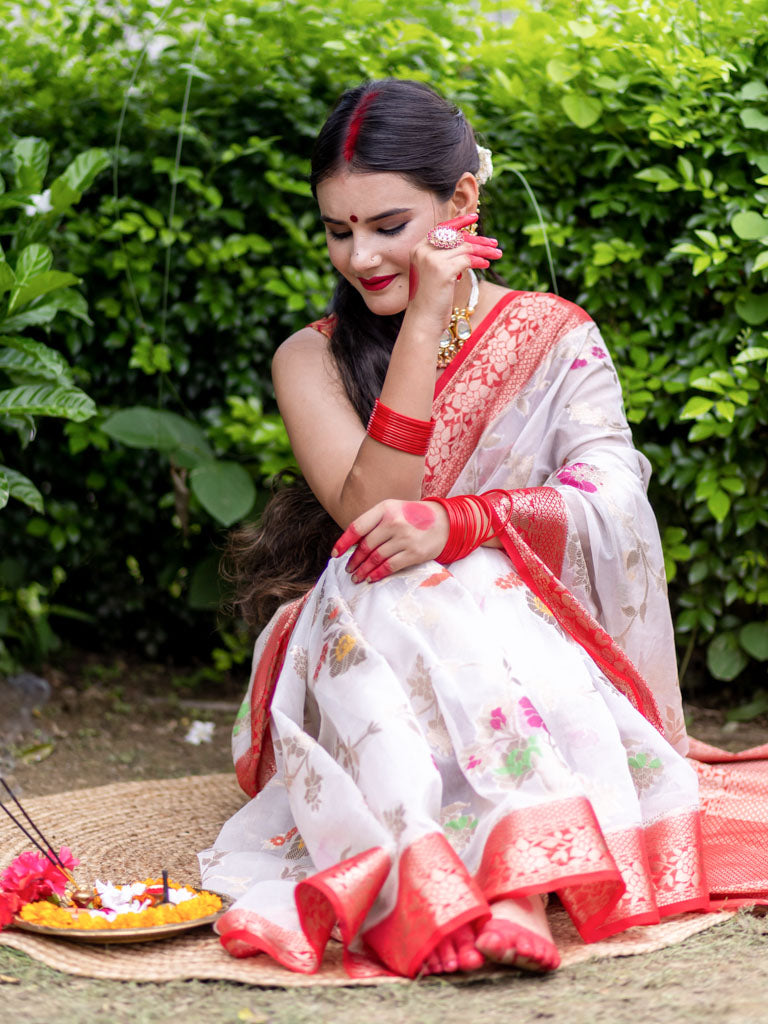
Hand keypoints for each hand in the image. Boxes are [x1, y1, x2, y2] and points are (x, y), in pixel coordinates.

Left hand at [331, 499, 449, 582]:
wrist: (445, 521)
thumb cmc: (413, 516)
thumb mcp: (394, 510)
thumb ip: (375, 523)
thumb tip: (353, 545)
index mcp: (385, 509)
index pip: (357, 527)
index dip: (343, 542)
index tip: (335, 554)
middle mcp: (394, 522)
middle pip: (365, 546)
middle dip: (354, 561)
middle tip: (349, 569)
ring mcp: (404, 537)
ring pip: (376, 558)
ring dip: (363, 570)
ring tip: (357, 577)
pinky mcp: (414, 552)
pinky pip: (389, 566)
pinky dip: (377, 574)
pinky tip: (371, 578)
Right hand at [406, 213, 502, 330]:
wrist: (424, 320)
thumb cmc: (432, 299)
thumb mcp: (436, 273)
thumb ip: (446, 257)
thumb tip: (467, 244)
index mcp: (418, 248)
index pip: (442, 228)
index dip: (460, 222)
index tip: (475, 217)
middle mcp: (423, 250)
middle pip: (456, 237)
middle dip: (478, 239)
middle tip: (494, 243)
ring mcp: (431, 259)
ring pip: (464, 247)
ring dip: (483, 250)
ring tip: (497, 254)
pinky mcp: (443, 269)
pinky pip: (467, 259)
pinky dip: (479, 261)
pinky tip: (486, 265)